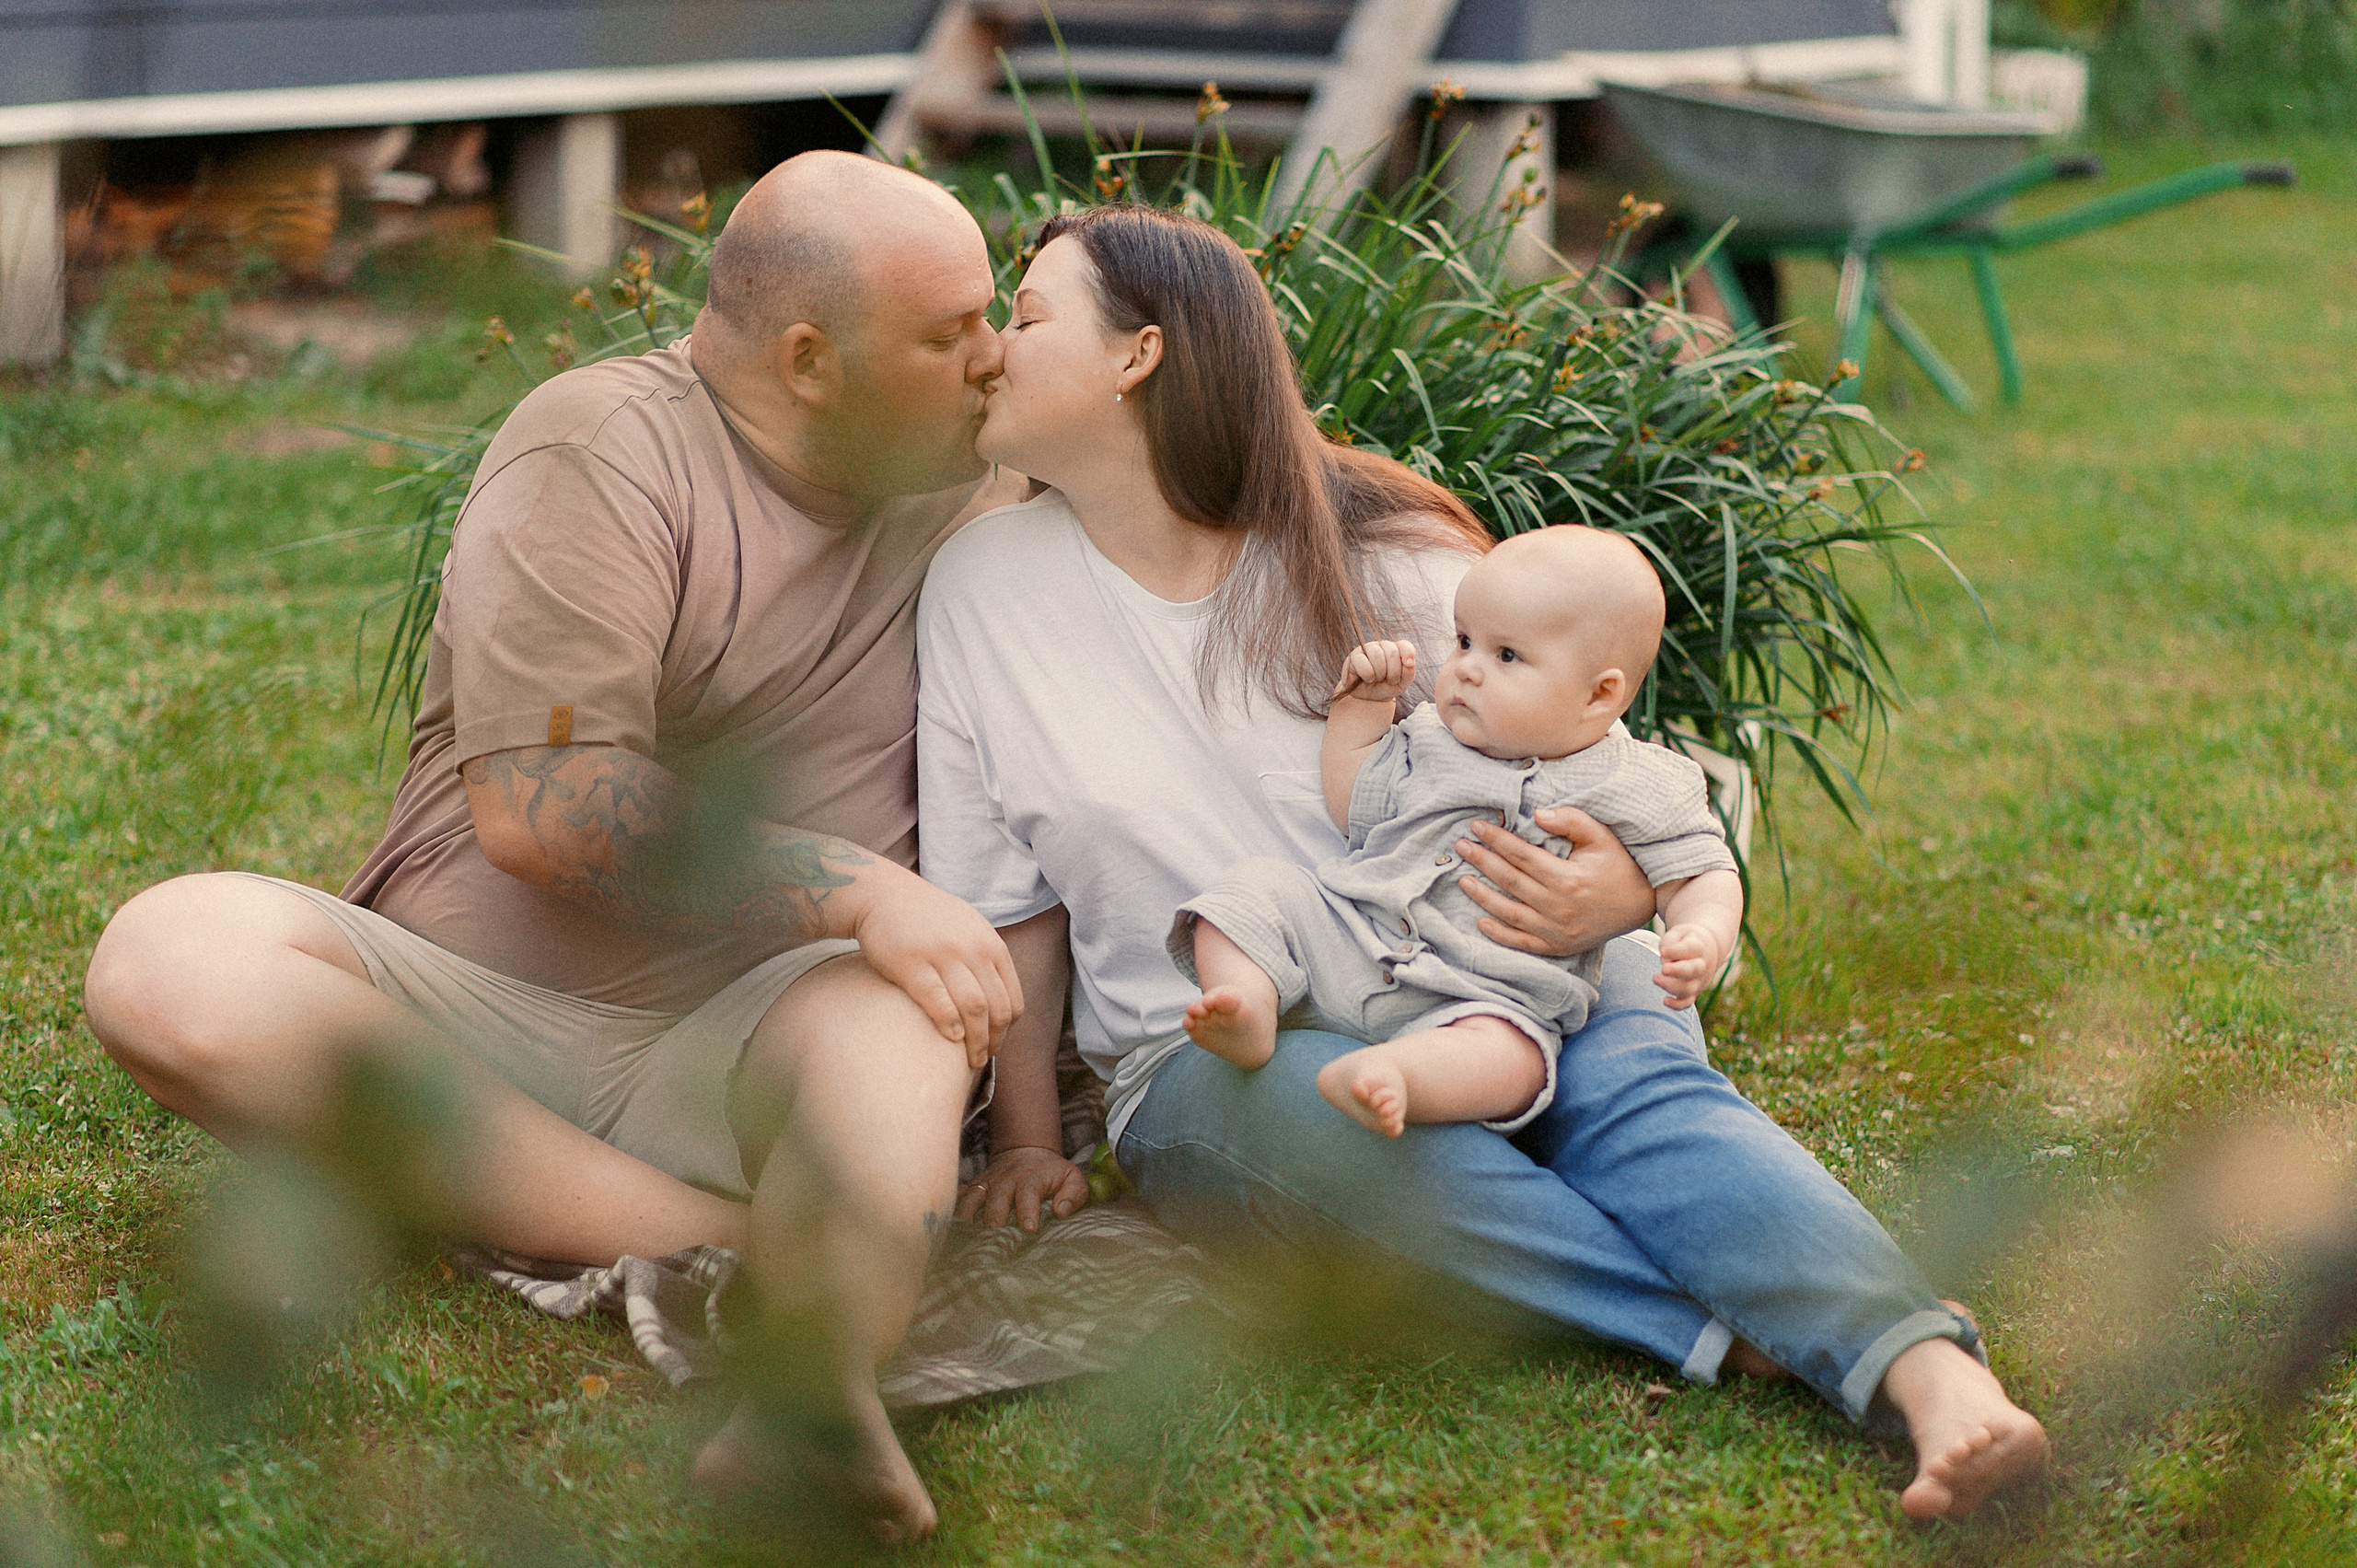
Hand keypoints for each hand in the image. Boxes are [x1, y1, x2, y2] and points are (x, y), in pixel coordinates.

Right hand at [851, 870, 1022, 1067]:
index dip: (1006, 1030)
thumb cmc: (927, 917)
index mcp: (990, 944)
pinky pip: (938, 1000)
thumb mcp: (969, 928)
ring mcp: (943, 955)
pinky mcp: (912, 964)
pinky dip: (949, 1023)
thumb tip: (1000, 1001)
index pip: (1012, 998)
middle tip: (981, 1058)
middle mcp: (972, 949)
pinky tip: (950, 1038)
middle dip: (993, 1041)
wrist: (883, 894)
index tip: (994, 1044)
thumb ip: (987, 959)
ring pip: (973, 1008)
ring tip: (969, 1059)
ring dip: (974, 1041)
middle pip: (996, 1008)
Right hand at [955, 1144, 1089, 1231]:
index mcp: (1030, 1179)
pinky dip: (951, 1210)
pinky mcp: (973, 1189)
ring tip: (965, 1239)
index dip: (1028, 1211)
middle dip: (994, 1220)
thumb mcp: (1072, 1177)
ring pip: (971, 1199)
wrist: (1026, 1152)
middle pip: (995, 1200)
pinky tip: (946, 1227)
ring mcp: (986, 1184)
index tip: (1029, 1229)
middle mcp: (1005, 1181)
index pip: (1028, 1194)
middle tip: (995, 1241)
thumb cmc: (1052, 1173)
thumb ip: (1074, 1194)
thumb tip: (1062, 1212)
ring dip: (967, 1218)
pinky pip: (957, 1198)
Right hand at [1332, 640, 1416, 703]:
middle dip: (1393, 672)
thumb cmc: (1386, 688)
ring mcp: (1368, 649)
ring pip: (1377, 655)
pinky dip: (1368, 675)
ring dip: (1380, 673)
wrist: (1368, 698)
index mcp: (1397, 650)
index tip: (1409, 665)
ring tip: (1378, 679)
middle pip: (1392, 652)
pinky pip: (1363, 662)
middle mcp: (1383, 646)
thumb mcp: (1402, 684)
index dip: (1408, 654)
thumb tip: (1409, 663)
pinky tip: (1367, 678)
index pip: (1405, 645)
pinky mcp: (1355, 656)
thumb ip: (1409, 673)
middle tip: (1390, 681)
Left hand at [1455, 806, 1655, 956]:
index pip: (1521, 855)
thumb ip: (1571, 821)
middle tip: (1461, 847)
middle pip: (1510, 881)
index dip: (1496, 840)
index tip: (1477, 826)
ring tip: (1463, 880)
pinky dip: (1500, 934)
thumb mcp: (1601, 836)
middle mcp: (1559, 907)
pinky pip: (1522, 942)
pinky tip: (1481, 921)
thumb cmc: (1620, 865)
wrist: (1643, 904)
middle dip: (1482, 862)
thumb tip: (1536, 815)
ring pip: (1510, 913)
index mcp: (1567, 879)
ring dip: (1482, 896)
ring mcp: (1557, 931)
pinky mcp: (1558, 946)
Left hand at [1654, 922, 1725, 1007]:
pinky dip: (1677, 1005)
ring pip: (1689, 989)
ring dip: (1671, 986)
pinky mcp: (1693, 992)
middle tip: (1662, 969)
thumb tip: (1664, 956)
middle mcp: (1702, 965)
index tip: (1662, 951)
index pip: (1691, 949)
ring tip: (1656, 978)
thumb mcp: (1677, 932)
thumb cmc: (1685, 939)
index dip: (1676, 951)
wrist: (1705, 949)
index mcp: (1699, 947)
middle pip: (1693, 970)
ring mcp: (1699, 980)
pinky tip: (1665, 1000)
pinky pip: (1688, 1002)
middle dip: (1677, 971)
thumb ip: (1669, 941)